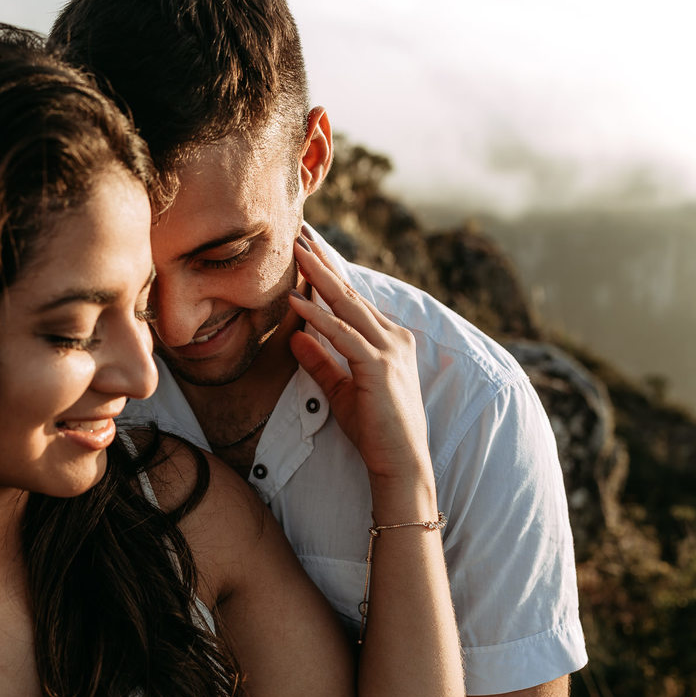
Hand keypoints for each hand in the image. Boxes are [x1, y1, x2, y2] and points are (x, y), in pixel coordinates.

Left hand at [288, 233, 432, 486]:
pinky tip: (296, 301)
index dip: (328, 273)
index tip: (305, 250)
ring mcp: (389, 350)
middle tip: (299, 233)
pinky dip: (318, 317)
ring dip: (318, 277)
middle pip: (350, 292)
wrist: (401, 463)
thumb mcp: (340, 390)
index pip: (352, 299)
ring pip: (347, 305)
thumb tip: (295, 337)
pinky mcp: (379, 367)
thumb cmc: (374, 430)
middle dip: (323, 261)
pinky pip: (343, 335)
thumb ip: (320, 361)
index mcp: (389, 339)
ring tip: (294, 252)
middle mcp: (393, 337)